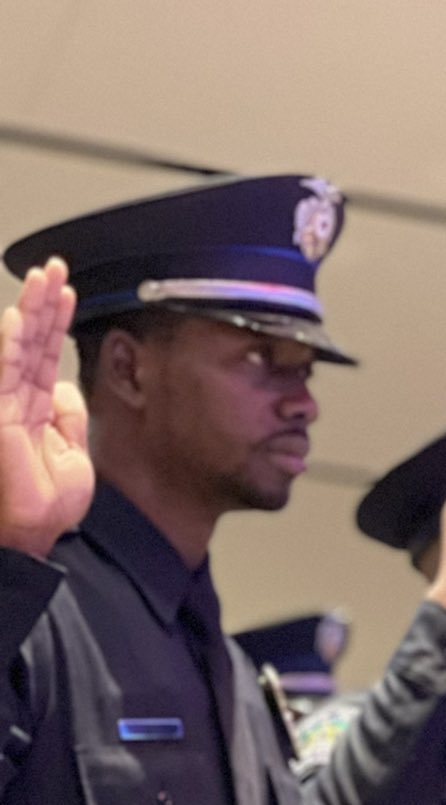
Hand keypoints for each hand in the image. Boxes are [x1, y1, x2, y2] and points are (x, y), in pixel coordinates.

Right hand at [0, 259, 90, 557]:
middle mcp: (16, 399)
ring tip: (42, 278)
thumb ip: (70, 416)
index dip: (56, 322)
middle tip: (54, 268)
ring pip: (16, 346)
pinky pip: (5, 369)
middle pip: (31, 341)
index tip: (67, 291)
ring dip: (32, 311)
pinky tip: (20, 317)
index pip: (46, 354)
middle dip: (43, 303)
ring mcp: (4, 403)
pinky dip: (11, 342)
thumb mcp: (74, 452)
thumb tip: (67, 387)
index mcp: (36, 407)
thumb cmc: (48, 502)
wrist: (34, 530)